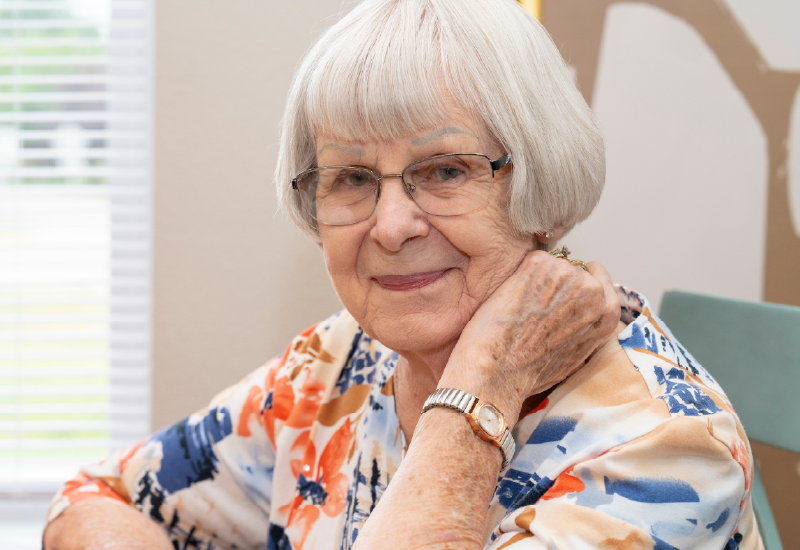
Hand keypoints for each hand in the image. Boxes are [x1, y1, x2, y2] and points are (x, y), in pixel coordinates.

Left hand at [440, 250, 619, 424]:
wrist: (498, 372)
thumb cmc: (529, 373)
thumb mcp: (576, 355)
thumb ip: (586, 327)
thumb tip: (578, 312)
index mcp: (606, 315)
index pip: (600, 281)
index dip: (578, 285)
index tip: (565, 290)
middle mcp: (593, 291)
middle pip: (575, 269)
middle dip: (557, 282)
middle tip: (535, 305)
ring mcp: (566, 274)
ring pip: (552, 264)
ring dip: (537, 278)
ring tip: (521, 307)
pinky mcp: (538, 265)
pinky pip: (529, 260)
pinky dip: (518, 275)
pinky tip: (510, 299)